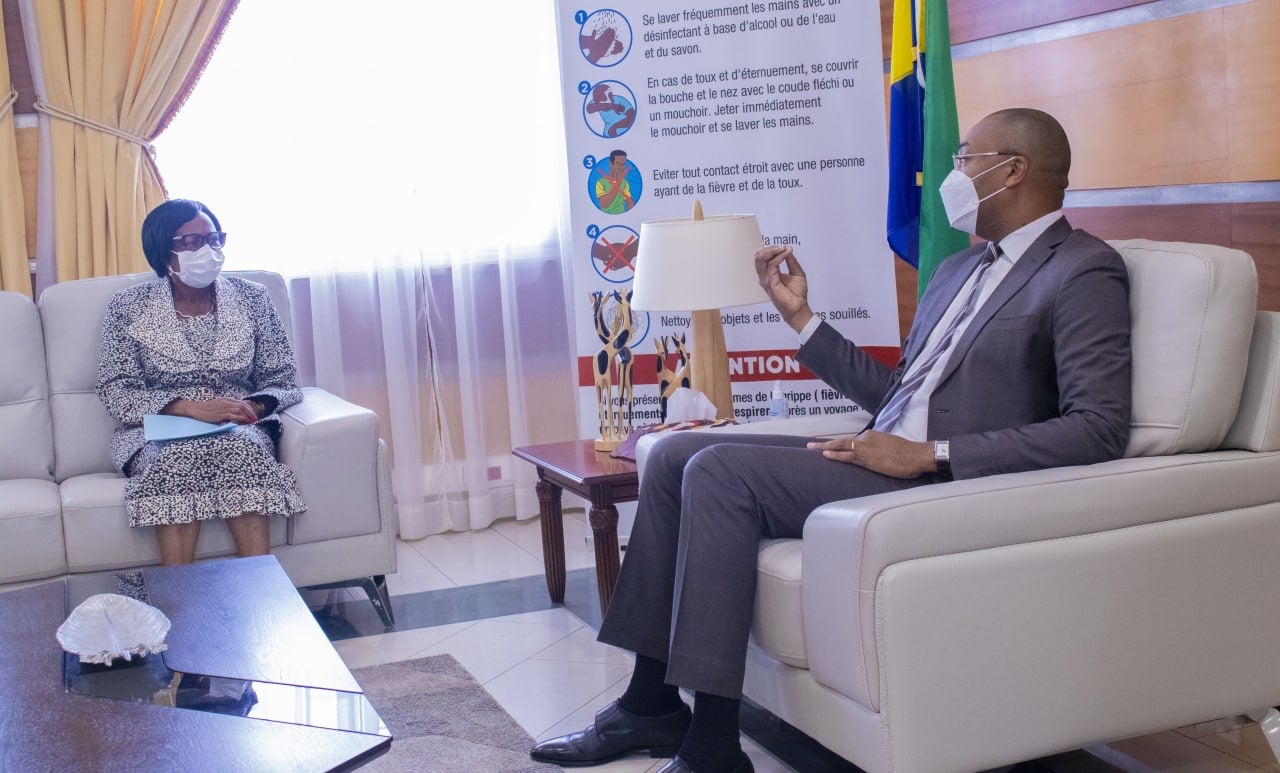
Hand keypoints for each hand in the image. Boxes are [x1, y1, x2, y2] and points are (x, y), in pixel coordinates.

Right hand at [167, 397, 258, 424]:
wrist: (195, 408)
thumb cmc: (207, 408)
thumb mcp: (219, 405)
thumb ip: (228, 406)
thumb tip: (237, 409)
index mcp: (227, 399)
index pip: (242, 403)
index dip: (250, 409)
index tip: (254, 414)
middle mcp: (227, 402)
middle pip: (243, 406)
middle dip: (251, 412)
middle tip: (255, 418)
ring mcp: (223, 407)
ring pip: (239, 410)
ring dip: (247, 416)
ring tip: (252, 421)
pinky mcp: (220, 413)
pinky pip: (232, 415)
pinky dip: (239, 418)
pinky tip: (244, 421)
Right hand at [754, 246, 812, 331]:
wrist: (799, 306)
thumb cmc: (797, 293)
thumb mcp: (796, 272)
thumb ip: (791, 261)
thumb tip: (787, 249)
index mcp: (770, 274)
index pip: (764, 258)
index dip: (773, 250)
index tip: (785, 247)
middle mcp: (766, 277)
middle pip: (759, 258)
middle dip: (770, 249)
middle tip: (782, 246)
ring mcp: (766, 280)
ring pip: (760, 260)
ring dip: (772, 251)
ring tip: (783, 248)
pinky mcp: (770, 283)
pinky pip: (772, 265)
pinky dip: (779, 257)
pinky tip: (786, 254)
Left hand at [807, 431, 936, 478]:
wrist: (917, 455)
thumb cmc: (908, 453)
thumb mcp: (891, 446)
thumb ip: (879, 448)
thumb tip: (875, 454)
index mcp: (872, 436)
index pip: (852, 440)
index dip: (839, 444)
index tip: (829, 445)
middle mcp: (866, 439)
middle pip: (842, 441)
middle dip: (825, 443)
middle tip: (810, 445)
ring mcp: (865, 448)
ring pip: (841, 447)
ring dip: (825, 448)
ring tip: (812, 449)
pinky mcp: (867, 458)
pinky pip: (847, 456)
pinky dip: (835, 455)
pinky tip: (826, 455)